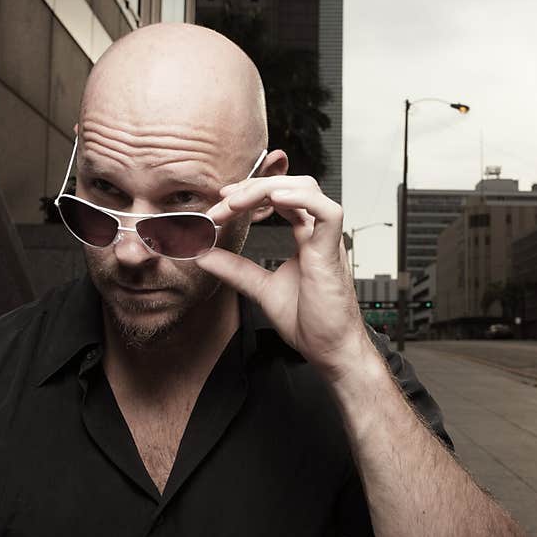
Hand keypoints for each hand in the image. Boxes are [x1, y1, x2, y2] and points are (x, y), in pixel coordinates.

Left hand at [197, 175, 370, 377]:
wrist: (330, 350)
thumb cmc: (310, 323)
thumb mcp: (261, 289)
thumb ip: (235, 269)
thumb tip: (204, 255)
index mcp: (306, 238)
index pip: (280, 198)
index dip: (250, 194)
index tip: (221, 204)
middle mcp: (318, 234)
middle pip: (291, 185)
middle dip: (252, 188)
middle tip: (221, 203)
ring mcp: (327, 241)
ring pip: (307, 189)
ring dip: (268, 189)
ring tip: (237, 202)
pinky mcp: (333, 253)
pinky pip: (328, 213)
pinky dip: (302, 199)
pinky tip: (275, 199)